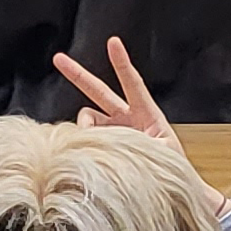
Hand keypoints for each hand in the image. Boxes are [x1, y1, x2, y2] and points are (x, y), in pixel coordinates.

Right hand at [53, 39, 225, 214]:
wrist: (171, 188)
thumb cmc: (172, 169)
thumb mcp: (164, 154)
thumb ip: (139, 142)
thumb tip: (106, 138)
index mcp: (147, 115)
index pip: (132, 84)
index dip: (122, 63)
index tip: (113, 42)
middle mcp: (126, 119)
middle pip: (98, 91)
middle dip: (77, 74)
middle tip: (57, 58)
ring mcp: (113, 131)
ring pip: (87, 119)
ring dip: (83, 127)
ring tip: (89, 144)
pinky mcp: (105, 145)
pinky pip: (86, 139)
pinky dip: (83, 145)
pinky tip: (88, 157)